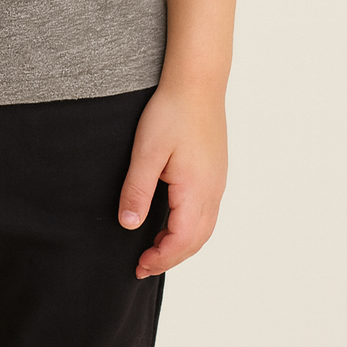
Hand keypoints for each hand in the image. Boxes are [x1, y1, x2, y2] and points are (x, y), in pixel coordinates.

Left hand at [116, 80, 227, 278]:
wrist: (197, 82)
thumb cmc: (171, 111)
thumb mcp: (147, 152)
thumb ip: (137, 190)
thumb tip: (129, 225)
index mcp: (196, 190)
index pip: (181, 241)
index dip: (160, 258)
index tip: (139, 265)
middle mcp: (213, 191)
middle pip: (196, 240)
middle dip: (171, 257)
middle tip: (144, 264)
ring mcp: (218, 181)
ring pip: (204, 228)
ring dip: (182, 243)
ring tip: (156, 247)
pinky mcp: (216, 171)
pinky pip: (207, 212)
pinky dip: (191, 227)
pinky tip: (173, 220)